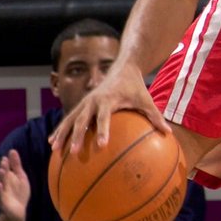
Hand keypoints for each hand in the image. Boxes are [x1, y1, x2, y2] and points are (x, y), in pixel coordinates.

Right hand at [0, 150, 29, 220]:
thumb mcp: (21, 177)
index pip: (6, 169)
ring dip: (0, 177)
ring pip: (0, 184)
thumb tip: (12, 151)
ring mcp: (2, 193)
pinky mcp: (2, 202)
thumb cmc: (19, 192)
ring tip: (2, 170)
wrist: (18, 211)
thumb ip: (16, 165)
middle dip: (3, 168)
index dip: (7, 163)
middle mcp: (3, 184)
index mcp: (8, 177)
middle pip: (3, 175)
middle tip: (4, 161)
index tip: (7, 156)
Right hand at [49, 62, 169, 153]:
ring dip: (62, 133)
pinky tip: (52, 142)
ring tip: (54, 149)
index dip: (103, 130)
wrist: (123, 68)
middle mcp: (94, 100)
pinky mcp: (82, 104)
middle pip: (82, 119)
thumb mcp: (146, 100)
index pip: (104, 117)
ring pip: (71, 118)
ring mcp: (85, 102)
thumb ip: (155, 116)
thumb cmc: (136, 87)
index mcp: (109, 99)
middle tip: (74, 152)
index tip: (102, 146)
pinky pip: (69, 118)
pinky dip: (60, 129)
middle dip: (77, 135)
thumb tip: (168, 133)